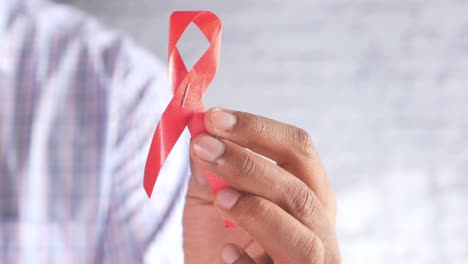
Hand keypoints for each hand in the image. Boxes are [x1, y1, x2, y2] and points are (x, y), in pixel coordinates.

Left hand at [183, 108, 339, 263]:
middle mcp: (318, 227)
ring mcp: (310, 263)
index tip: (213, 118)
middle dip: (250, 164)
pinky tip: (225, 253)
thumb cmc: (218, 238)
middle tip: (204, 146)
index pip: (298, 149)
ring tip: (220, 198)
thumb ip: (209, 168)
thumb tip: (200, 131)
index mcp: (307, 192)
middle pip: (300, 191)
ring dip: (258, 211)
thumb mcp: (211, 198)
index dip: (257, 129)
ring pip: (302, 239)